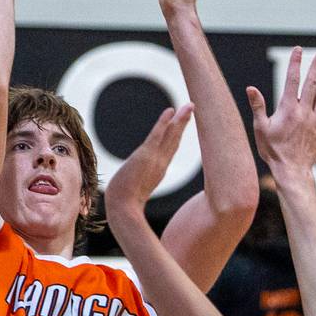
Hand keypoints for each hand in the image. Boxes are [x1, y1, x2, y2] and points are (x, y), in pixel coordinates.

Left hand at [104, 104, 193, 222]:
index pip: (168, 150)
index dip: (175, 136)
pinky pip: (158, 135)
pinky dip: (164, 122)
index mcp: (157, 172)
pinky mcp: (147, 156)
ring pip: (171, 136)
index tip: (180, 124)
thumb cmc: (124, 206)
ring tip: (189, 105)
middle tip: (191, 108)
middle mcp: (160, 164)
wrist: (124, 210)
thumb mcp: (131, 194)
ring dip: (180, 119)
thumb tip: (125, 195)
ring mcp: (155, 159)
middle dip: (182, 124)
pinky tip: (170, 111)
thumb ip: (133, 190)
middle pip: (174, 140)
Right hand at [249, 47, 315, 178]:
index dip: (296, 63)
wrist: (291, 170)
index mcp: (288, 109)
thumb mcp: (260, 128)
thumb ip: (258, 106)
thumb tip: (250, 88)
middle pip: (312, 83)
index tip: (298, 50)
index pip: (292, 80)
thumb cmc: (273, 151)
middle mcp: (304, 111)